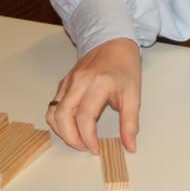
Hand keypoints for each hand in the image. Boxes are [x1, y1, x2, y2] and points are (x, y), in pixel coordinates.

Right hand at [46, 37, 140, 153]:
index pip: (85, 117)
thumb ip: (130, 122)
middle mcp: (79, 82)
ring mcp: (69, 81)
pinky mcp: (63, 82)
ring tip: (77, 139)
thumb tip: (130, 146)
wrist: (114, 43)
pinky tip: (71, 126)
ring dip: (61, 130)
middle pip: (63, 116)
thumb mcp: (134, 94)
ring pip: (53, 112)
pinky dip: (58, 120)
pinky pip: (54, 105)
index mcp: (99, 84)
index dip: (88, 137)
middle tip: (84, 147)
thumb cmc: (125, 67)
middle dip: (71, 138)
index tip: (95, 149)